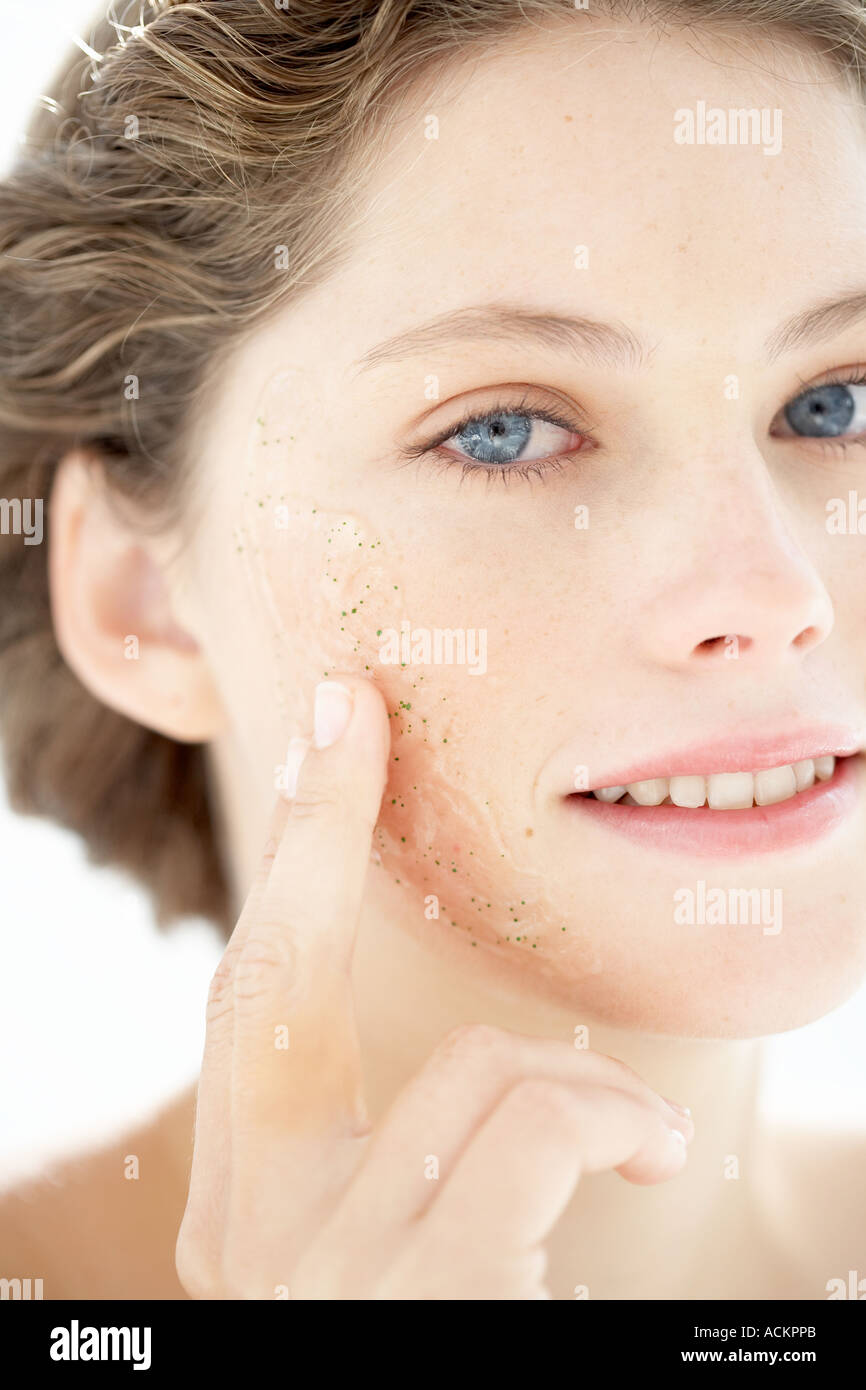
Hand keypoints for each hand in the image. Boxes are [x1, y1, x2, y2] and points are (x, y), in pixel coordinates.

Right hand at [175, 676, 692, 1299]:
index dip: (289, 849)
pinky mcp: (421, 1300)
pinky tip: (653, 1151)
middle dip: (317, 823)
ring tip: (643, 1132)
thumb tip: (472, 1044)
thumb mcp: (412, 1236)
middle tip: (352, 711)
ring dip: (586, 1083)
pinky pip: (535, 1122)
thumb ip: (400, 1144)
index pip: (255, 997)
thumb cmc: (472, 1318)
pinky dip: (618, 1117)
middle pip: (275, 980)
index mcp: (244, 1209)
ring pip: (473, 1066)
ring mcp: (324, 1280)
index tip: (324, 717)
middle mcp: (249, 1242)